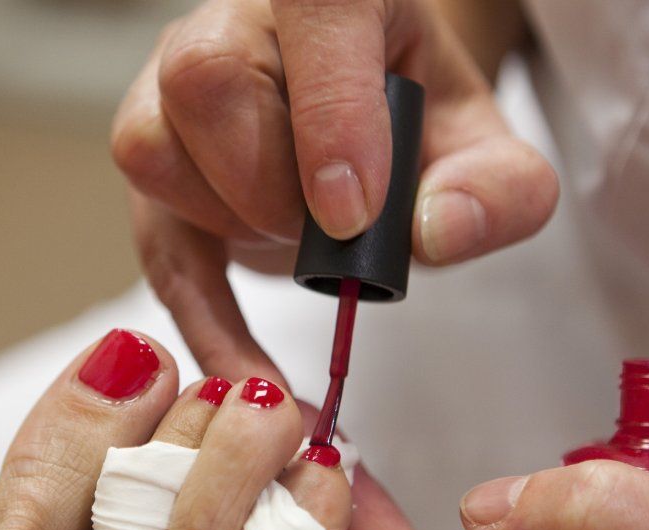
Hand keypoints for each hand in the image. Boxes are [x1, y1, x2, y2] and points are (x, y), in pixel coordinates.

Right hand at [111, 0, 558, 380]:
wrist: (360, 133)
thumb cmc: (413, 128)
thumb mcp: (481, 149)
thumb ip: (497, 188)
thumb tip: (439, 230)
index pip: (313, 7)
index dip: (328, 112)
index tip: (353, 212)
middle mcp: (236, 25)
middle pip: (209, 81)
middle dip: (273, 190)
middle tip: (334, 233)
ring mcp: (173, 91)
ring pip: (153, 148)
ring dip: (233, 227)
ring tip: (297, 238)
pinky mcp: (155, 169)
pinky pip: (152, 244)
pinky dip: (206, 321)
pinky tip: (251, 375)